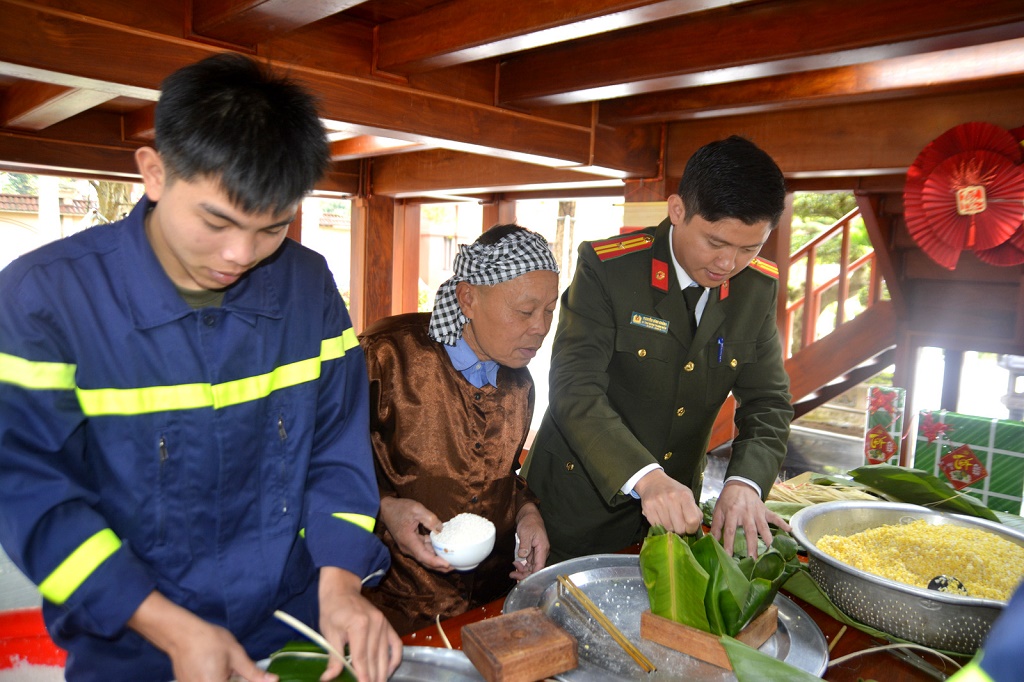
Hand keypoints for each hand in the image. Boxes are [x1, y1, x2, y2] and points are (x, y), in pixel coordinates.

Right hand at [127, 592, 275, 681]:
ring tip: (223, 666)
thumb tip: (272, 680)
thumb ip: (253, 673)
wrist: (182, 634)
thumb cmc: (208, 641)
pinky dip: (214, 677)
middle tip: (232, 668)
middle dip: (234, 679)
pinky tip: (214, 668)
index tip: (248, 676)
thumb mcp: (236, 655)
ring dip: (225, 678)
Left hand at [318, 567, 401, 681]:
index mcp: (359, 625)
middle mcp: (375, 624)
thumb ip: (333, 657)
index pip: (361, 658)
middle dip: (374, 677)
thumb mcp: (329, 633)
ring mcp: (384, 624)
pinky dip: (394, 659)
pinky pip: (396, 644)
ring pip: (386, 654)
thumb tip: (328, 678)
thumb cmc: (332, 611)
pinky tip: (389, 671)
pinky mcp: (387, 624)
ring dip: (383, 673)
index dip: (362, 676)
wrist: (342, 590)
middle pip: (375, 658)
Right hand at [378, 496, 451, 571]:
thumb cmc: (400, 508)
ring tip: (452, 560)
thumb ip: (430, 519)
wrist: (385, 509)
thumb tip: (441, 529)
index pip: (423, 556)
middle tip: (455, 566)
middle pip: (425, 561)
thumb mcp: (416, 509)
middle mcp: (408, 547)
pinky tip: (443, 550)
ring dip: (437, 559)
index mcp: (408, 540)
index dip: (436, 562)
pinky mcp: (411, 544)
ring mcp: (409, 547)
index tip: (448, 565)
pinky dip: (433, 552)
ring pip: (425, 557)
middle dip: (440, 566)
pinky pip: (423, 550)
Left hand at [510, 503, 548, 579]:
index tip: (523, 579)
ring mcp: (537, 553)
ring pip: (532, 567)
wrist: (529, 516)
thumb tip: (523, 556)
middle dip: (525, 575)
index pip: (540, 566)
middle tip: (513, 576)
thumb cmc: (529, 522)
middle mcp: (541, 552)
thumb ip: (525, 545)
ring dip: (522, 571)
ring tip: (512, 572)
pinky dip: (523, 566)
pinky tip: (516, 565)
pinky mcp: (533, 552)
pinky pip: (529, 563)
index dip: (533, 575)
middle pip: (535, 569)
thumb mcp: (526, 533)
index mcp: (542, 548)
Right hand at [633, 469, 702, 535]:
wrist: (652, 482)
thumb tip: (697, 526)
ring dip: (670, 528)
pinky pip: (657, 526)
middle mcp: (671, 499)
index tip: (690, 527)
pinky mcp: (648, 508)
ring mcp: (658, 503)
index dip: (692, 528)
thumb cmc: (673, 490)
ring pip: (668, 529)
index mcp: (684, 496)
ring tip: (670, 520)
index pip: (693, 520)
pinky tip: (661, 518)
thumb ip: (695, 510)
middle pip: (680, 528)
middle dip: (681, 529)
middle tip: (679, 524)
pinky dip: (660, 526)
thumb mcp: (688, 495)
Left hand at [709, 480, 789, 556]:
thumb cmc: (727, 500)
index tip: (729, 556)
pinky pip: (775, 517)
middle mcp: (746, 514)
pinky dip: (783, 523)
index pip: (730, 531)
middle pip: (750, 532)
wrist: (740, 485)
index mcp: (732, 513)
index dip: (729, 544)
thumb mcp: (718, 510)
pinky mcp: (765, 511)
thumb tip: (712, 541)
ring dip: (768, 538)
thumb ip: (716, 526)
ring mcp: (757, 512)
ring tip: (771, 550)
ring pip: (764, 527)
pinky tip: (790, 530)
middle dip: (752, 546)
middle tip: (753, 560)